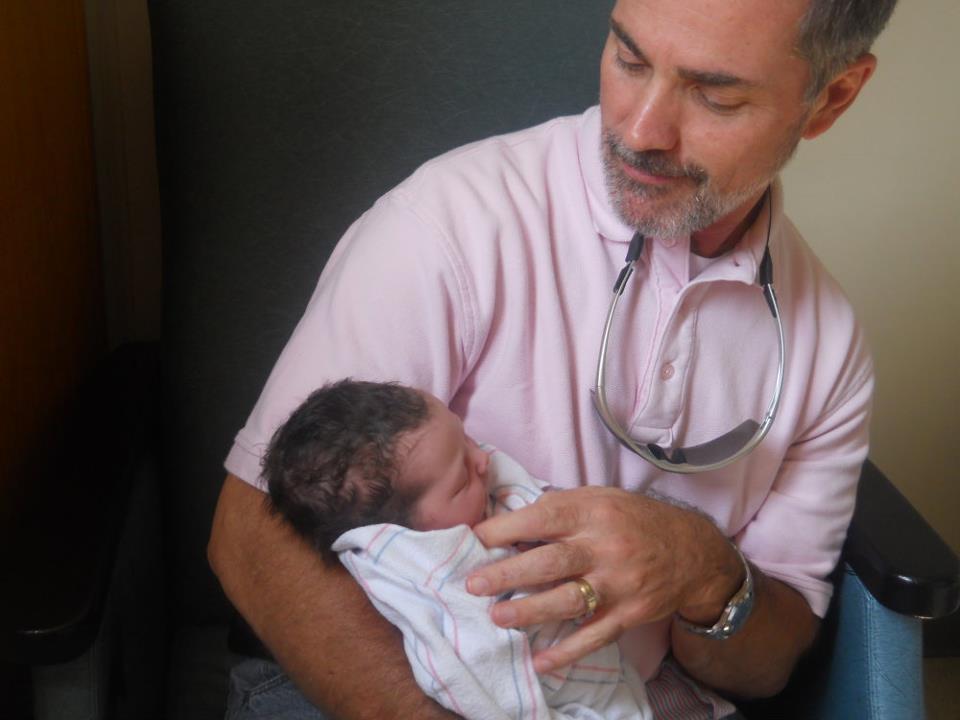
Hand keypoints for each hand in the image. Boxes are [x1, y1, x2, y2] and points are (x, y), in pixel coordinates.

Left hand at [466, 487, 742, 672]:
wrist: (692, 551)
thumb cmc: (633, 520)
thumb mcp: (599, 498)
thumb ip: (559, 508)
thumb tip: (506, 521)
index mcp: (593, 512)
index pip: (544, 517)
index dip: (507, 528)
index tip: (476, 538)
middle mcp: (606, 547)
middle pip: (551, 561)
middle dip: (509, 573)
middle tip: (473, 584)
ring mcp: (619, 583)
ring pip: (569, 600)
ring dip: (531, 611)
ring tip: (498, 618)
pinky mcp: (630, 613)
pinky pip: (595, 636)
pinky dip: (568, 651)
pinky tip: (540, 661)